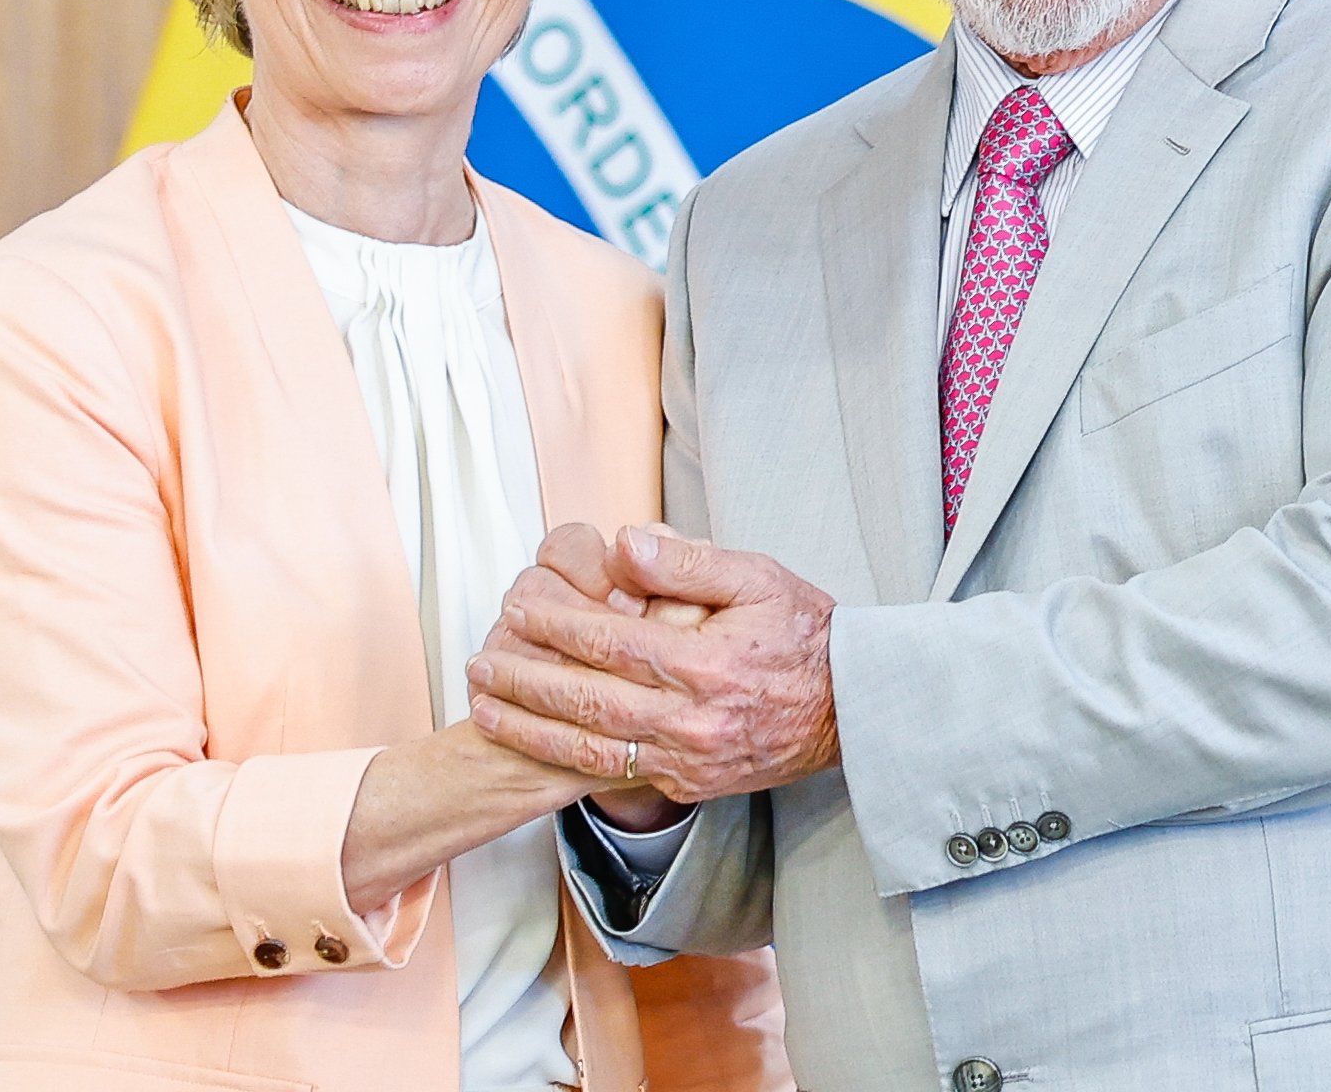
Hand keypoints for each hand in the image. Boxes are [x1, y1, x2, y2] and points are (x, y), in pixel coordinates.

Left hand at [467, 526, 838, 803]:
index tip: (517, 609)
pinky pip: (617, 775)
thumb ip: (686, 563)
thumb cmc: (804, 633)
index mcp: (706, 664)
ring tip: (485, 706)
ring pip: (590, 749)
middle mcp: (693, 720)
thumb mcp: (757, 576)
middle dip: (523, 680)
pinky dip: (567, 759)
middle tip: (478, 662)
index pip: (609, 643)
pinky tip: (535, 740)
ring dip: (529, 728)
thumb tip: (622, 545)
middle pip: (585, 701)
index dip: (554, 626)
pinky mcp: (691, 785)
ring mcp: (690, 760)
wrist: (852, 708)